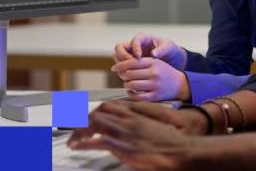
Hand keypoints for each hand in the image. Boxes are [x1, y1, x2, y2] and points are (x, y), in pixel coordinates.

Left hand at [68, 101, 205, 170]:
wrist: (182, 150)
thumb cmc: (173, 142)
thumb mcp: (156, 128)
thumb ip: (142, 125)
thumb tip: (133, 129)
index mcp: (136, 114)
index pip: (110, 105)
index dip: (96, 111)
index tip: (86, 118)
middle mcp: (129, 120)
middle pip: (100, 111)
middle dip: (84, 120)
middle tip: (76, 131)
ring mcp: (126, 132)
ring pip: (96, 122)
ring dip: (80, 130)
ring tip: (72, 140)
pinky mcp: (124, 146)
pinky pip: (99, 140)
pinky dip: (85, 143)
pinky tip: (77, 146)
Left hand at [111, 57, 189, 100]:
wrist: (180, 84)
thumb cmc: (164, 72)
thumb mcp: (156, 62)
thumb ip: (141, 62)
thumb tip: (122, 66)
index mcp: (153, 62)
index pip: (132, 62)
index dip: (120, 65)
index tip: (114, 68)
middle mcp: (153, 73)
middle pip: (129, 74)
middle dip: (123, 76)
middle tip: (123, 76)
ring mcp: (154, 85)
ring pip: (132, 85)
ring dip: (126, 84)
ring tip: (127, 83)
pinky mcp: (155, 96)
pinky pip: (137, 97)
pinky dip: (131, 94)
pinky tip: (131, 91)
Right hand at [113, 32, 186, 69]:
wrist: (171, 58)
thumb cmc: (169, 50)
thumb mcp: (168, 48)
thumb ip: (162, 50)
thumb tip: (154, 54)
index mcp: (143, 38)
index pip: (134, 41)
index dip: (135, 48)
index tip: (139, 56)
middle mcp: (134, 46)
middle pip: (120, 48)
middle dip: (123, 57)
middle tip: (129, 65)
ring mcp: (131, 54)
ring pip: (118, 58)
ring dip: (121, 65)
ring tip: (128, 72)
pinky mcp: (131, 64)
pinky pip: (122, 66)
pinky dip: (124, 71)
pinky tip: (131, 77)